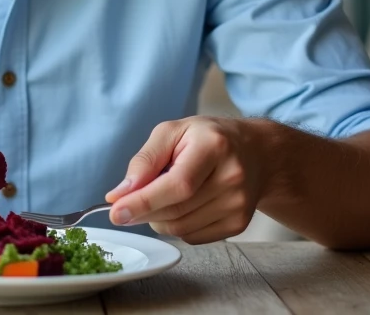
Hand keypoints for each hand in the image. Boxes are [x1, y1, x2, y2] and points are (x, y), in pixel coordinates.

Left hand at [104, 117, 267, 243]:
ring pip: (180, 228)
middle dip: (143, 210)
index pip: (177, 184)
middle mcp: (232, 178)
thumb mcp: (172, 132)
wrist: (254, 152)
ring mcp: (238, 205)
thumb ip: (144, 161)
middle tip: (128, 203)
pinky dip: (176, 226)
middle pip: (175, 210)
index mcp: (214, 146)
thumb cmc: (206, 138)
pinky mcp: (239, 224)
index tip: (115, 211)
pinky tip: (181, 205)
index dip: (144, 201)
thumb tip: (119, 195)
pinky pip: (192, 237)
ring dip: (158, 219)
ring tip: (162, 196)